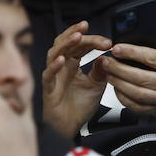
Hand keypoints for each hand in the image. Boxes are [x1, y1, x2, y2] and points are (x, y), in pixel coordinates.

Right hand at [41, 21, 109, 137]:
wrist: (74, 128)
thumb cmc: (81, 106)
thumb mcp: (97, 85)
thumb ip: (101, 70)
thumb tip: (106, 56)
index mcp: (73, 63)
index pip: (80, 45)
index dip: (91, 40)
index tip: (107, 41)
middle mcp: (62, 67)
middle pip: (65, 44)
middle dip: (75, 34)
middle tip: (85, 27)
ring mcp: (54, 76)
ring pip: (54, 54)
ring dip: (65, 44)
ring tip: (76, 37)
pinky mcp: (49, 89)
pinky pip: (48, 75)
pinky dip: (54, 66)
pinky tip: (63, 60)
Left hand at [101, 16, 155, 118]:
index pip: (150, 57)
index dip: (131, 52)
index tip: (116, 48)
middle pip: (139, 76)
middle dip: (118, 68)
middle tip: (105, 61)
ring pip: (136, 92)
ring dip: (118, 83)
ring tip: (107, 73)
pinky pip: (137, 106)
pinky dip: (124, 98)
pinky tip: (116, 88)